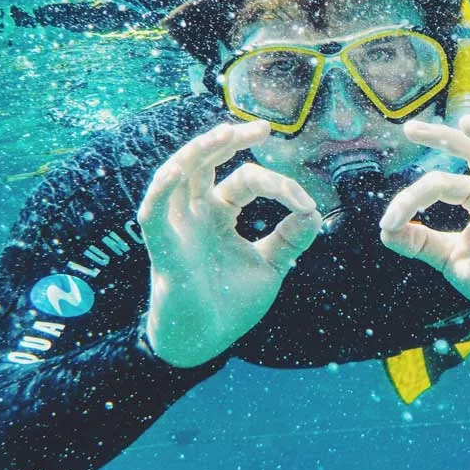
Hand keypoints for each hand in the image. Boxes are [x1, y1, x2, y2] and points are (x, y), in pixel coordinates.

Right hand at [138, 121, 322, 366]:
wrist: (205, 341)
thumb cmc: (231, 303)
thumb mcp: (270, 264)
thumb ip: (289, 237)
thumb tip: (314, 211)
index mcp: (220, 213)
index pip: (247, 180)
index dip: (279, 186)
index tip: (306, 206)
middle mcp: (196, 212)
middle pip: (205, 162)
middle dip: (230, 141)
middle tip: (262, 128)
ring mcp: (177, 226)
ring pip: (178, 174)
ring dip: (198, 151)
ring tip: (225, 134)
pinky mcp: (162, 246)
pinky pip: (154, 209)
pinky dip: (164, 186)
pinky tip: (181, 169)